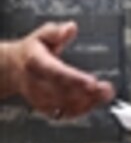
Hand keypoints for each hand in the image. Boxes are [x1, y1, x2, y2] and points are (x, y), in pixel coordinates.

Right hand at [0, 22, 114, 118]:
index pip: (56, 73)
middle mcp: (36, 83)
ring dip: (86, 103)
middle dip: (87, 93)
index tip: (93, 82)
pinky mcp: (44, 107)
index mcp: (35, 63)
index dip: (75, 79)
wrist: (12, 69)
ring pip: (62, 106)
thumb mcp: (41, 35)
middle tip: (106, 90)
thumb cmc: (31, 51)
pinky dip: (78, 111)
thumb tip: (69, 28)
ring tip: (105, 96)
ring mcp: (39, 97)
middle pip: (62, 92)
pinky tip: (93, 104)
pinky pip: (61, 114)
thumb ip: (55, 31)